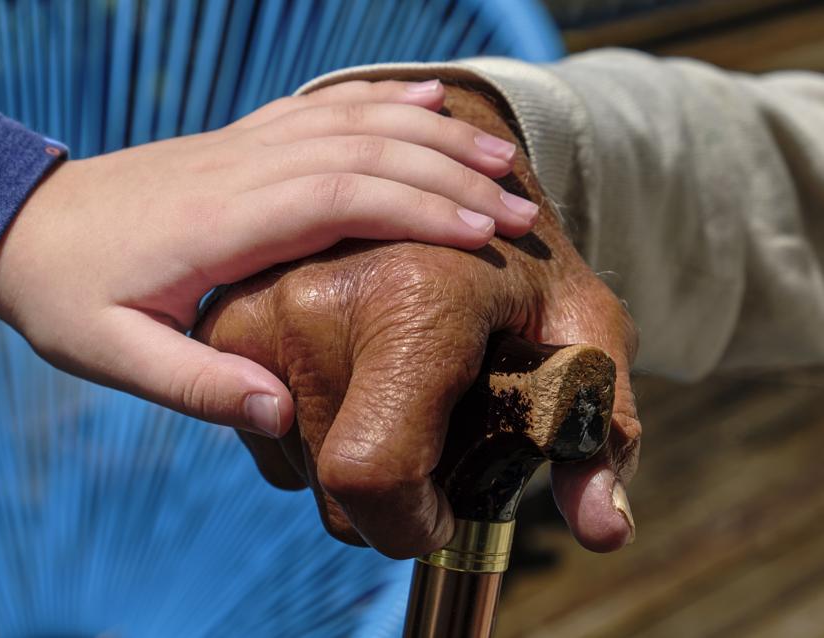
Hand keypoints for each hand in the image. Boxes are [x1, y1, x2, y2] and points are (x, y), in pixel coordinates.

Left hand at [0, 80, 540, 437]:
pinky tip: (423, 98)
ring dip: (430, 132)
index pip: (339, 197)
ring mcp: (242, 146)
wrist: (18, 227)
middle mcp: (241, 170)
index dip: (419, 209)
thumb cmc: (67, 297)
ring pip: (352, 121)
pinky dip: (380, 100)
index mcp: (219, 224)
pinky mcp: (239, 141)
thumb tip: (284, 414)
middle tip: (521, 210)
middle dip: (449, 175)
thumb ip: (198, 386)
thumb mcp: (115, 357)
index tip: (487, 236)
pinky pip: (321, 108)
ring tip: (498, 152)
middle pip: (364, 152)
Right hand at [195, 85, 639, 557]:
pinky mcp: (223, 323)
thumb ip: (598, 431)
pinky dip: (312, 430)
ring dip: (352, 455)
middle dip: (394, 495)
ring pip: (297, 468)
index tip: (446, 509)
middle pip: (337, 489)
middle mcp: (312, 301)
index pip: (371, 473)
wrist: (439, 178)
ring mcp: (255, 309)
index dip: (412, 523)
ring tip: (396, 385)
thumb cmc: (520, 262)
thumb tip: (604, 531)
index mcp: (408, 304)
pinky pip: (265, 432)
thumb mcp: (584, 333)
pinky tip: (352, 376)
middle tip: (437, 428)